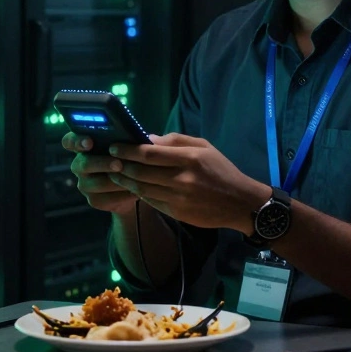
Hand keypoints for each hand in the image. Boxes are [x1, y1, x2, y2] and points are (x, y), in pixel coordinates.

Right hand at [62, 132, 137, 215]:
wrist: (132, 183)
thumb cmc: (127, 156)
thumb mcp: (124, 145)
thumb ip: (121, 139)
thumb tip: (129, 135)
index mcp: (83, 146)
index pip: (70, 141)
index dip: (77, 141)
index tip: (89, 142)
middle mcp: (79, 164)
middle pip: (84, 163)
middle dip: (103, 163)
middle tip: (118, 164)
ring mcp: (84, 183)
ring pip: (97, 183)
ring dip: (116, 181)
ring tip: (134, 179)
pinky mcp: (93, 200)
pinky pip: (107, 199)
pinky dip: (122, 195)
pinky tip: (135, 191)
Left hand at [107, 133, 269, 231]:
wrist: (240, 203)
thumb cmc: (221, 170)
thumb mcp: (204, 147)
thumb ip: (175, 141)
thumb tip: (148, 138)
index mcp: (189, 158)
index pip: (149, 153)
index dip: (127, 150)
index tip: (114, 146)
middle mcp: (182, 179)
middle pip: (141, 171)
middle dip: (121, 165)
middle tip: (109, 160)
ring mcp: (179, 198)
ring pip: (142, 188)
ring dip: (125, 180)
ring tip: (116, 173)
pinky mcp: (177, 212)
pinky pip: (150, 201)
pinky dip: (138, 193)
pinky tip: (132, 186)